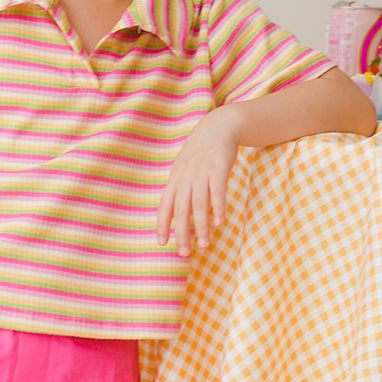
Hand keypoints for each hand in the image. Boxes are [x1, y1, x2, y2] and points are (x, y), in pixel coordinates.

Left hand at [156, 106, 242, 257]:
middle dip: (182, 233)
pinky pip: (217, 192)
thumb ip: (180, 192)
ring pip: (199, 205)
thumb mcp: (184, 171)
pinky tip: (220, 223)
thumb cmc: (200, 155)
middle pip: (181, 210)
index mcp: (175, 181)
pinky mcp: (219, 170)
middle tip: (184, 253)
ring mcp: (202, 174)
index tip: (162, 243)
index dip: (162, 224)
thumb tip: (176, 216)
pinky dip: (218, 208)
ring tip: (204, 245)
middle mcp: (186, 179)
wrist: (217, 128)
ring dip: (201, 226)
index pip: (165, 206)